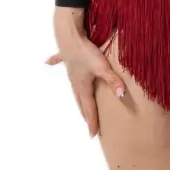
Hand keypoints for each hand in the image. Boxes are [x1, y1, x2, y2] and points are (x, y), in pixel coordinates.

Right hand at [46, 7, 127, 138]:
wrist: (69, 35)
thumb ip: (113, 81)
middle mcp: (74, 82)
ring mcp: (69, 70)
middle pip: (81, 101)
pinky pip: (59, 62)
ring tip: (79, 104)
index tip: (93, 135)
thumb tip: (122, 95)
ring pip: (74, 88)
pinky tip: (48, 62)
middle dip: (85, 113)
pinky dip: (54, 62)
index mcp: (83, 86)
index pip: (89, 109)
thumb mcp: (102, 67)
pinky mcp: (66, 58)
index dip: (92, 122)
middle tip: (89, 123)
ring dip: (78, 97)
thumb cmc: (86, 52)